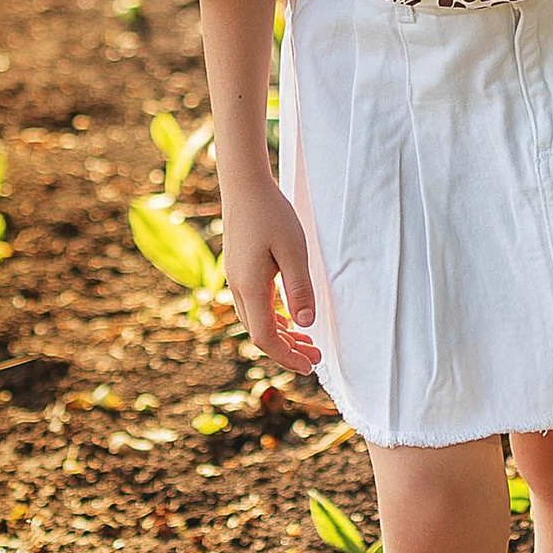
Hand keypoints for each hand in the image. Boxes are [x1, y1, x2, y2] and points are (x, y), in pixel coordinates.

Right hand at [219, 179, 320, 379]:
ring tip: (308, 342)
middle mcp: (238, 288)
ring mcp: (236, 280)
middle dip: (287, 351)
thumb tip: (306, 325)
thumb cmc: (271, 214)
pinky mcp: (240, 271)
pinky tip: (291, 319)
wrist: (244, 186)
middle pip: (260, 334)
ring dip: (282, 336)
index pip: (265, 338)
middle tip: (315, 358)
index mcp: (250, 288)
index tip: (310, 366)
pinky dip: (274, 320)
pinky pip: (256, 307)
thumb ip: (299, 289)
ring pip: (257, 321)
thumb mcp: (293, 250)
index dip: (287, 356)